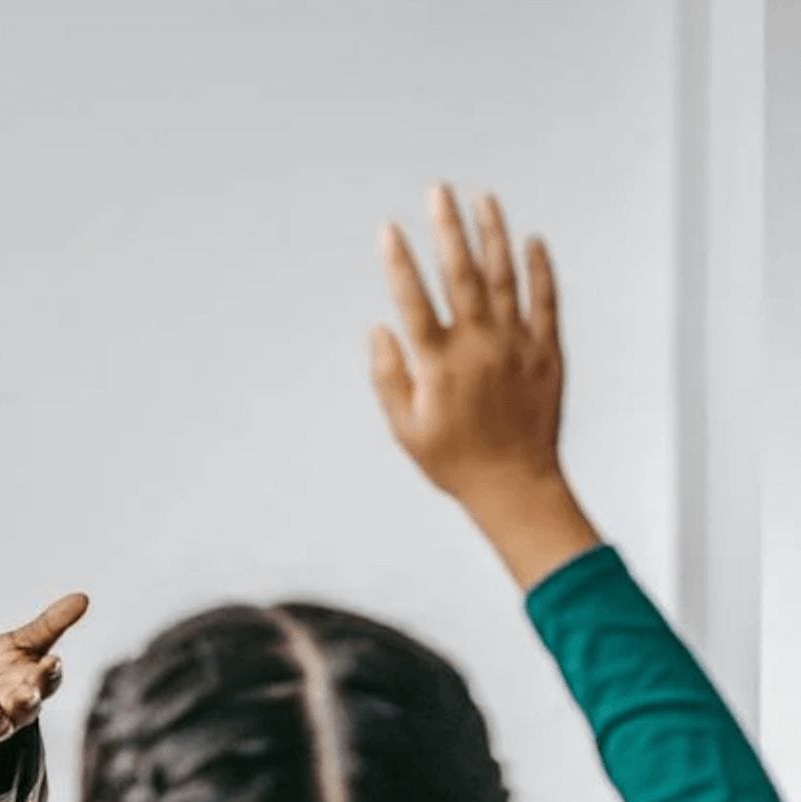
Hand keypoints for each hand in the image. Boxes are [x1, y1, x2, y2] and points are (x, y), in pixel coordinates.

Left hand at [0, 593, 88, 746]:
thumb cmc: (2, 667)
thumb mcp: (22, 641)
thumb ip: (51, 624)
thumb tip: (84, 597)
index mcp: (33, 685)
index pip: (48, 682)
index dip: (50, 674)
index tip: (52, 661)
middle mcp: (14, 708)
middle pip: (26, 709)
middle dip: (27, 701)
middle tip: (27, 692)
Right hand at [372, 185, 599, 587]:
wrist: (516, 484)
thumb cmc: (453, 460)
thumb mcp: (405, 427)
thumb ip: (388, 376)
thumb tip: (379, 329)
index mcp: (439, 363)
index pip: (414, 300)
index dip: (399, 262)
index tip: (388, 229)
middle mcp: (479, 345)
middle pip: (461, 274)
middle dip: (447, 228)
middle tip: (438, 191)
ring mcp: (517, 344)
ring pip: (505, 276)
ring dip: (492, 234)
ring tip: (482, 199)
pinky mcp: (546, 351)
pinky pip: (545, 300)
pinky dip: (539, 268)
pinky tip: (532, 240)